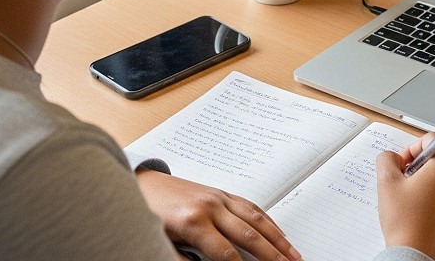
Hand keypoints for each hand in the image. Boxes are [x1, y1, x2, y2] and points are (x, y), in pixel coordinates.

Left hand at [136, 170, 301, 260]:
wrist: (140, 182)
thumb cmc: (146, 212)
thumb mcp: (159, 241)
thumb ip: (182, 259)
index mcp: (193, 223)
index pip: (227, 255)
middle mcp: (210, 207)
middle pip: (250, 237)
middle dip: (273, 257)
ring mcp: (217, 197)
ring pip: (256, 220)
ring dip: (279, 240)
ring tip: (294, 256)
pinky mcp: (220, 192)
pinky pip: (251, 207)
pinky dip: (269, 222)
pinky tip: (279, 234)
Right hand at [375, 134, 434, 260]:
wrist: (419, 256)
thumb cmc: (406, 222)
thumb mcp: (386, 182)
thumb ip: (387, 158)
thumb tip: (394, 158)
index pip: (431, 140)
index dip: (412, 149)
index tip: (403, 165)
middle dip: (419, 168)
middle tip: (403, 185)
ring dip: (428, 184)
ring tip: (412, 203)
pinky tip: (422, 215)